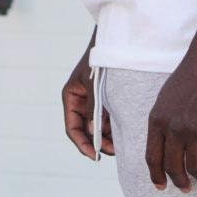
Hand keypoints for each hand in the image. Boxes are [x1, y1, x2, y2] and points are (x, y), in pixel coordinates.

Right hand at [62, 41, 112, 160]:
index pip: (73, 128)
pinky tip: (125, 135)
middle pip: (86, 131)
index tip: (95, 155)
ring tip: (121, 146)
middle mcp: (80, 102)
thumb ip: (94, 106)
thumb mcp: (95, 83)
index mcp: (71, 97)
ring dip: (107, 138)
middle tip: (113, 152)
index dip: (82, 144)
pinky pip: (108, 119)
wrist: (113, 41)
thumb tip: (94, 131)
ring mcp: (93, 102)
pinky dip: (114, 128)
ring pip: (98, 127)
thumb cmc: (100, 59)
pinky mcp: (106, 100)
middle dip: (98, 143)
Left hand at [145, 45, 196, 191]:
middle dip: (179, 182)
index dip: (156, 176)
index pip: (152, 157)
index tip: (161, 187)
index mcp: (157, 121)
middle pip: (172, 167)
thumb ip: (163, 121)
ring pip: (195, 167)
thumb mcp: (165, 98)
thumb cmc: (190, 76)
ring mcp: (194, 131)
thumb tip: (165, 143)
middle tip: (186, 188)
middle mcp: (173, 129)